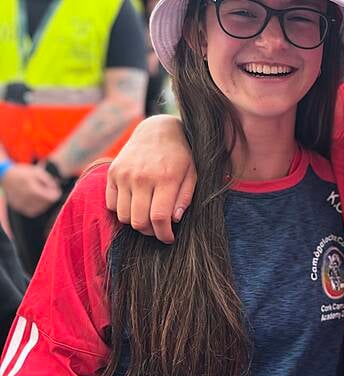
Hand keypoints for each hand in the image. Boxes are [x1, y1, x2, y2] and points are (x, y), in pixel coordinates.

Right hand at [1, 164, 61, 217]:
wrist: (6, 175)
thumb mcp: (38, 172)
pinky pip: (31, 211)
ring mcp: (21, 204)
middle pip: (46, 204)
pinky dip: (36, 208)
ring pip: (39, 210)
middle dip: (50, 198)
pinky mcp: (17, 206)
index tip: (55, 189)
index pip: (51, 198)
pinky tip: (36, 200)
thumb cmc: (24, 173)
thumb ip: (49, 181)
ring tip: (42, 195)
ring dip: (44, 204)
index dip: (56, 194)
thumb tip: (56, 189)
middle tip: (49, 191)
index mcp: (32, 189)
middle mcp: (26, 198)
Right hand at [106, 115, 195, 243]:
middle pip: (139, 221)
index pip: (159, 218)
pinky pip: (112, 205)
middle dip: (150, 232)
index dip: (164, 234)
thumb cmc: (180, 155)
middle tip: (159, 229)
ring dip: (136, 222)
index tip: (169, 238)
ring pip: (123, 216)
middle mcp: (142, 177)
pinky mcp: (112, 173)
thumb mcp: (192, 174)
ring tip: (148, 217)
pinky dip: (122, 210)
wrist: (158, 130)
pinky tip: (136, 204)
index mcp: (165, 178)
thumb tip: (174, 220)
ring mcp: (124, 175)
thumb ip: (185, 198)